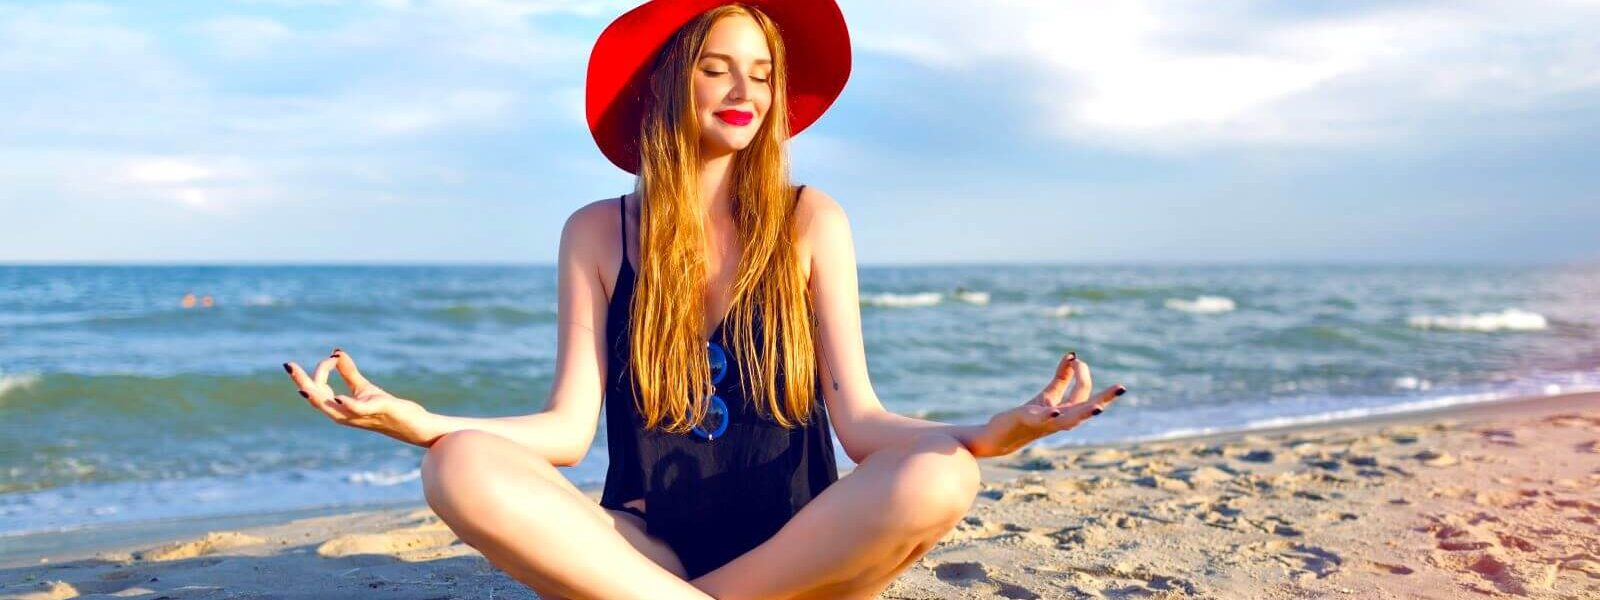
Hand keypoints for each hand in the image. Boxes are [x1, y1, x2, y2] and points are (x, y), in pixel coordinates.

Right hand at [283, 348, 435, 446]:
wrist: (413, 425)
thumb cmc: (387, 409)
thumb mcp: (363, 388)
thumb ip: (348, 372)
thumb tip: (335, 352)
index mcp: (339, 408)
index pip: (317, 391)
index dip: (321, 371)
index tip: (334, 356)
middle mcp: (345, 414)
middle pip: (317, 400)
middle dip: (301, 383)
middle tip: (288, 366)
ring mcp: (360, 416)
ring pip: (332, 408)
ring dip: (317, 395)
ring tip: (303, 386)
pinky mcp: (378, 411)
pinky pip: (359, 410)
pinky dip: (348, 404)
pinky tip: (339, 398)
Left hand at [966, 351, 1123, 458]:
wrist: (1000, 437)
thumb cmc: (1026, 417)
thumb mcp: (1047, 395)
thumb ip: (1061, 378)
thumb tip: (1073, 355)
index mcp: (1067, 412)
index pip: (1084, 393)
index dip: (1082, 373)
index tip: (1076, 359)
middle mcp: (1060, 420)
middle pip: (1086, 409)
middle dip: (1105, 398)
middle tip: (1122, 387)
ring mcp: (1045, 423)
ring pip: (1070, 419)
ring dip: (1084, 413)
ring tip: (1099, 407)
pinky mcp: (1027, 421)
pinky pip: (1041, 420)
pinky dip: (1049, 416)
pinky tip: (1055, 412)